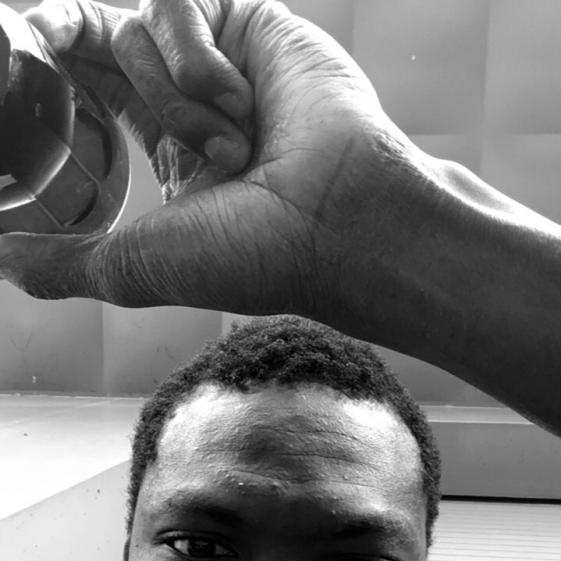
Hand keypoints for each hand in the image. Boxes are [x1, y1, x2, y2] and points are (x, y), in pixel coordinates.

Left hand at [0, 0, 414, 319]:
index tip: (23, 55)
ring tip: (231, 149)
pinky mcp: (252, 20)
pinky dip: (194, 60)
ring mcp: (225, 58)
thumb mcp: (131, 268)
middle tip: (36, 40)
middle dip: (74, 50)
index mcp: (173, 151)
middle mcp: (196, 100)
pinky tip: (240, 105)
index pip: (94, 87)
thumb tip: (0, 262)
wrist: (334, 223)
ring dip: (171, 99)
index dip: (54, 68)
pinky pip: (176, 2)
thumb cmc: (247, 255)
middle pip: (104, 40)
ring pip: (135, 29)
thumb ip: (60, 263)